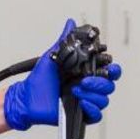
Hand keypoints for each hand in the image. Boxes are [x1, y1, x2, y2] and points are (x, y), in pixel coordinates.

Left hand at [2, 18, 121, 130]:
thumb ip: (64, 40)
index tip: (106, 65)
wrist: (27, 98)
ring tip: (76, 90)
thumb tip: (70, 23)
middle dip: (101, 82)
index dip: (112, 69)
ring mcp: (85, 100)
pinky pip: (96, 115)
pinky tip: (81, 102)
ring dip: (92, 94)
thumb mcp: (52, 56)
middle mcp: (88, 86)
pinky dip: (92, 108)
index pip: (108, 71)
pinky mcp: (80, 114)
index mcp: (85, 73)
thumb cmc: (39, 80)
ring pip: (104, 100)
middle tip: (85, 80)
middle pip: (109, 85)